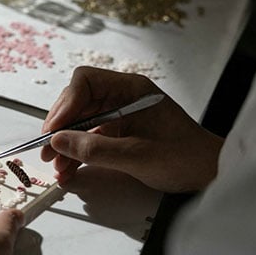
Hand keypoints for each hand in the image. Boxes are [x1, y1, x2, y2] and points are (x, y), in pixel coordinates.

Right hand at [41, 66, 222, 191]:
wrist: (208, 172)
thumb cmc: (183, 157)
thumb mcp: (135, 155)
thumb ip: (94, 149)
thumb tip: (58, 142)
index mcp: (131, 89)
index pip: (86, 82)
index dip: (66, 104)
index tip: (54, 130)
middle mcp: (123, 96)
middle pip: (79, 101)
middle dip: (61, 127)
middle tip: (47, 151)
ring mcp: (121, 113)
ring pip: (81, 121)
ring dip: (66, 143)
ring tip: (56, 167)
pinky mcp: (120, 131)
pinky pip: (91, 136)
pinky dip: (78, 152)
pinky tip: (69, 170)